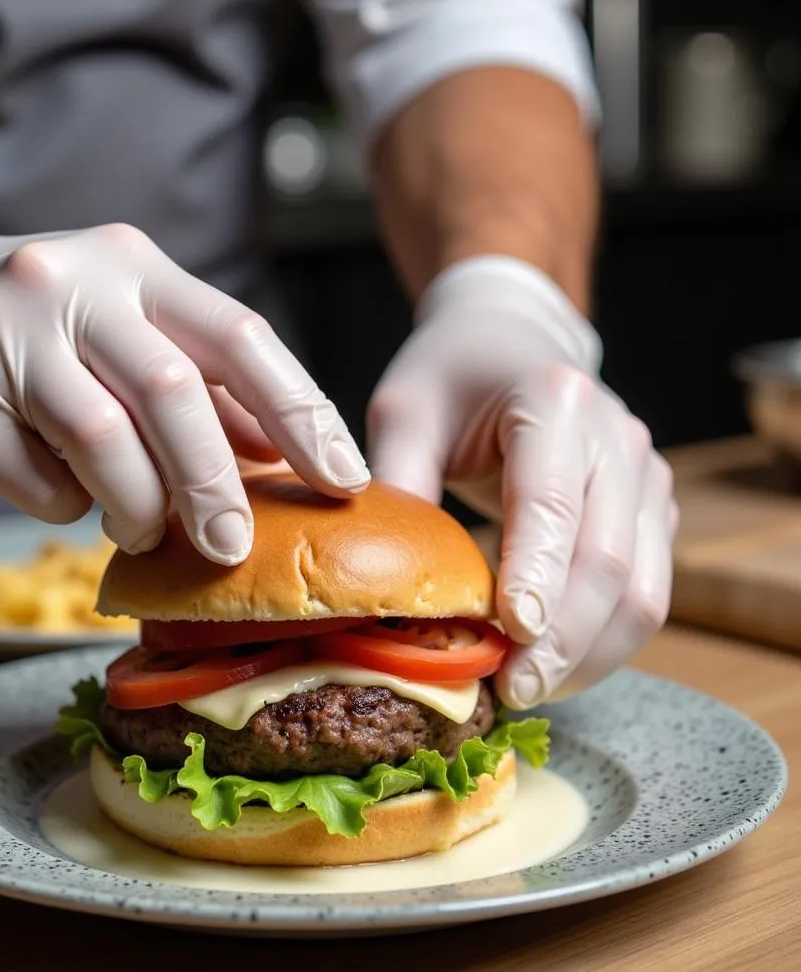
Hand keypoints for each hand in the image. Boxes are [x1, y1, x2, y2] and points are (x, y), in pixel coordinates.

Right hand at [0, 200, 368, 563]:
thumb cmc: (33, 330)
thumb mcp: (121, 332)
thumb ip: (197, 385)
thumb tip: (274, 450)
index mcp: (138, 266)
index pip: (241, 336)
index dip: (301, 412)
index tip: (344, 478)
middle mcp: (75, 282)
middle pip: (171, 392)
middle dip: (214, 483)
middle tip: (232, 546)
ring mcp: (5, 326)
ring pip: (101, 437)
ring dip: (136, 503)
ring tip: (141, 527)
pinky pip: (28, 472)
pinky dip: (60, 502)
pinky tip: (63, 492)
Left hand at [367, 256, 676, 708]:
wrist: (510, 343)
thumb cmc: (449, 375)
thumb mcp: (403, 411)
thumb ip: (398, 483)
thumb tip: (383, 581)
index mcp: (555, 401)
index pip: (552, 502)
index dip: (536, 576)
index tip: (512, 637)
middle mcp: (617, 438)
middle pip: (608, 560)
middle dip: (562, 639)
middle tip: (509, 692)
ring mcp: (645, 476)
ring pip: (643, 590)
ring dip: (590, 654)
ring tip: (529, 691)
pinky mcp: (651, 511)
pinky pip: (647, 592)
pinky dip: (605, 640)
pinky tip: (555, 666)